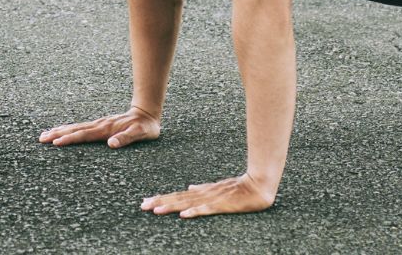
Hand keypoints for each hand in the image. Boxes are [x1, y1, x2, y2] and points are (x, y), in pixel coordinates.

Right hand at [38, 107, 161, 148]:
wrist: (147, 113)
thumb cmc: (145, 127)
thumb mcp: (141, 134)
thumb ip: (126, 138)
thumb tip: (111, 144)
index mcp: (107, 129)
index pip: (85, 135)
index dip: (70, 139)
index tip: (56, 143)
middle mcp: (100, 125)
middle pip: (75, 130)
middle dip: (58, 134)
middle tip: (41, 139)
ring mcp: (99, 124)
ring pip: (75, 127)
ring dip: (60, 131)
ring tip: (44, 135)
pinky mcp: (100, 125)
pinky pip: (80, 128)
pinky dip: (68, 129)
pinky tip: (61, 131)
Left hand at [140, 172, 276, 217]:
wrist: (258, 185)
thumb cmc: (239, 188)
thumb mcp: (218, 187)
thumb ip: (203, 188)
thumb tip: (189, 186)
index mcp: (201, 191)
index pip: (177, 195)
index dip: (161, 198)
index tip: (146, 201)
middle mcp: (203, 194)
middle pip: (178, 198)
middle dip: (160, 202)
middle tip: (143, 206)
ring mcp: (211, 199)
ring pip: (187, 203)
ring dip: (171, 206)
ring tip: (156, 210)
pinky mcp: (222, 205)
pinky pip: (206, 210)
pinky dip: (194, 212)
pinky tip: (183, 215)